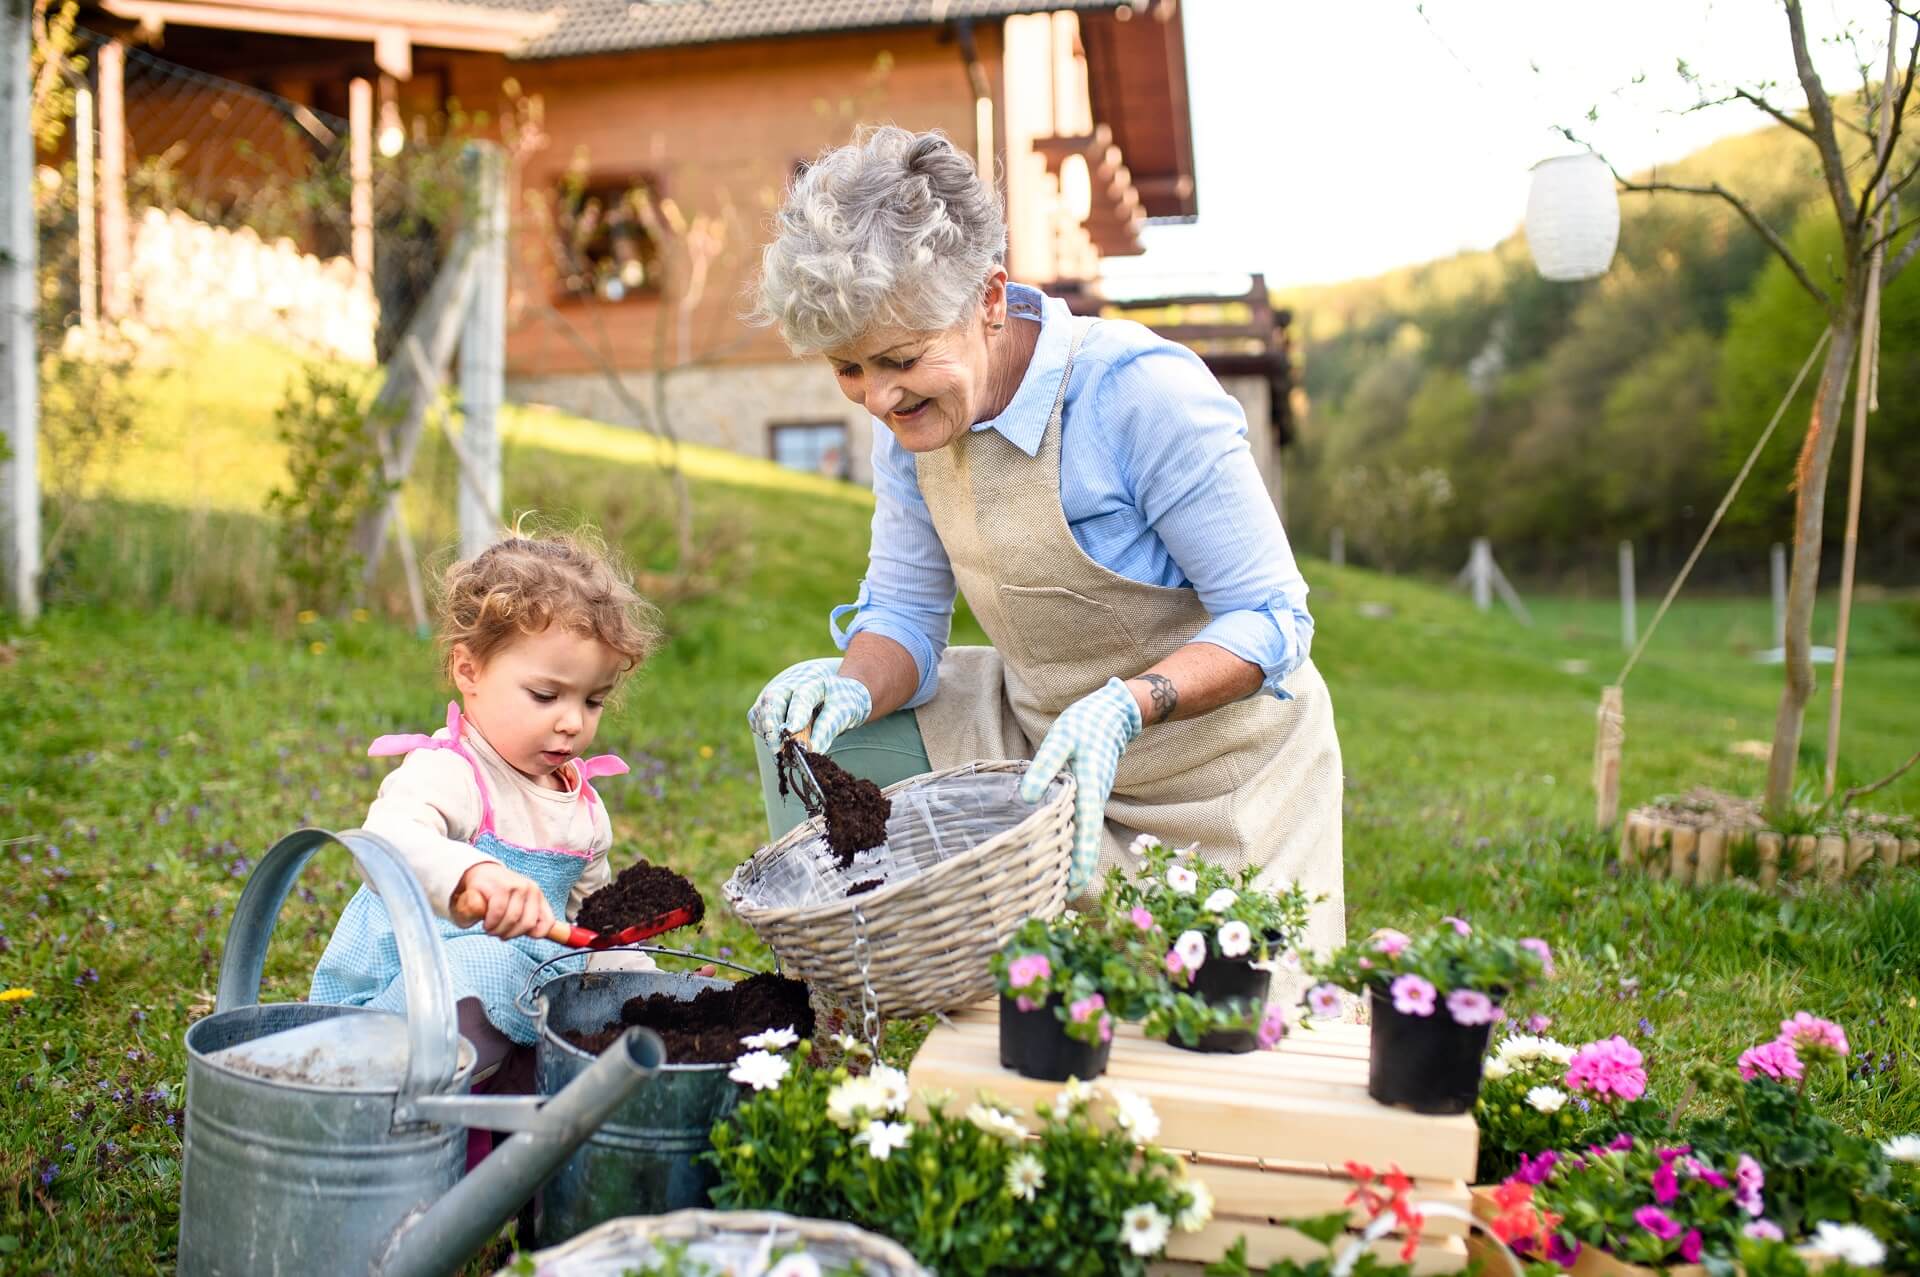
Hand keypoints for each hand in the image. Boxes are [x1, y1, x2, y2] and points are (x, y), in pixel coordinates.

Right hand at [451, 862, 556, 939]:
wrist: (480, 873)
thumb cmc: (499, 896)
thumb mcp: (517, 907)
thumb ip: (527, 919)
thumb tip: (541, 936)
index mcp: (539, 897)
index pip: (548, 923)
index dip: (533, 935)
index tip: (516, 933)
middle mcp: (532, 889)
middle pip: (527, 924)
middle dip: (510, 934)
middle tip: (499, 933)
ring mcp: (517, 886)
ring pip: (512, 919)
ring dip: (498, 930)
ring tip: (490, 928)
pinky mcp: (501, 886)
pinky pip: (498, 914)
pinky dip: (490, 923)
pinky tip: (486, 923)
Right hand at [748, 657, 873, 752]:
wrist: (835, 694)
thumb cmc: (841, 701)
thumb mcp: (845, 712)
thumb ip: (828, 728)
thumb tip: (811, 750)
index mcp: (814, 682)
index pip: (802, 697)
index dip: (796, 714)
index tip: (791, 730)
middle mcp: (790, 684)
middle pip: (772, 701)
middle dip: (772, 728)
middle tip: (777, 751)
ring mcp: (774, 694)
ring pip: (761, 713)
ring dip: (768, 735)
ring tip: (784, 753)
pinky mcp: (764, 706)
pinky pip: (757, 722)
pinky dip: (765, 736)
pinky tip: (780, 746)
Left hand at [1018, 678, 1142, 890]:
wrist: (1114, 712)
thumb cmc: (1086, 722)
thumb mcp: (1061, 738)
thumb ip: (1044, 766)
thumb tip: (1027, 797)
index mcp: (1090, 790)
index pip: (1085, 835)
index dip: (1079, 863)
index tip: (1073, 889)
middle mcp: (1094, 799)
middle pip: (1086, 844)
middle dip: (1076, 873)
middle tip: (1060, 901)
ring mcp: (1093, 798)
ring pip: (1084, 836)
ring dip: (1073, 860)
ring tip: (1057, 886)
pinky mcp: (1088, 793)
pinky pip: (1081, 825)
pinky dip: (1073, 843)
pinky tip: (1058, 851)